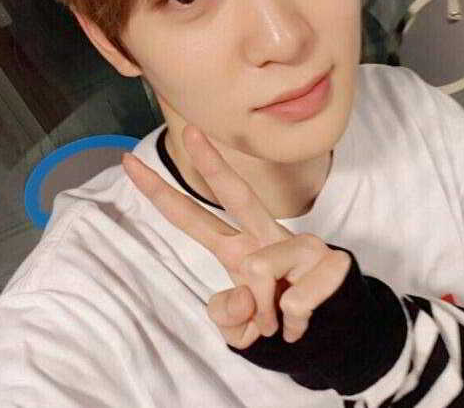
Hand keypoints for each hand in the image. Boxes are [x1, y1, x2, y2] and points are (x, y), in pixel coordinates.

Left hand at [122, 125, 350, 348]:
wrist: (334, 333)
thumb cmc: (280, 322)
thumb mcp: (242, 329)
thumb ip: (229, 315)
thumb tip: (245, 294)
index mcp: (236, 248)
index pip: (191, 217)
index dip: (159, 193)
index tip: (129, 162)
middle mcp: (265, 236)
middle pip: (237, 193)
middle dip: (211, 162)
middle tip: (189, 130)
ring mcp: (301, 244)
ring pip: (260, 266)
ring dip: (263, 313)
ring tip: (279, 324)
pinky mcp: (332, 260)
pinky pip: (295, 301)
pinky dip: (294, 325)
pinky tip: (304, 322)